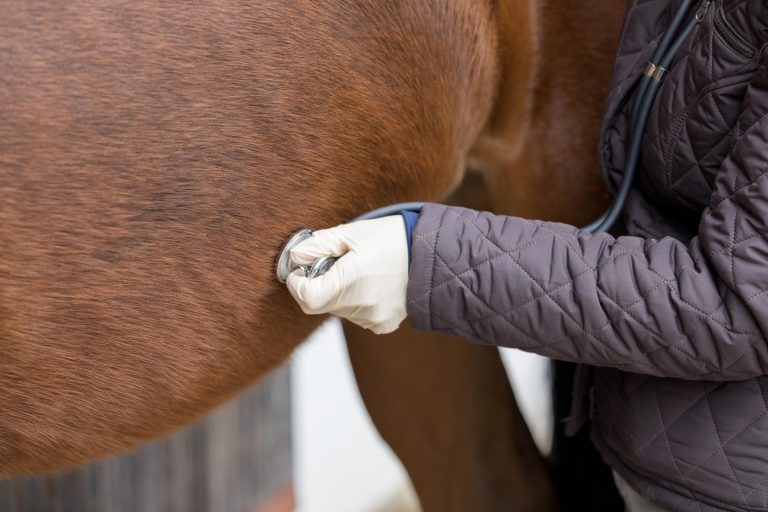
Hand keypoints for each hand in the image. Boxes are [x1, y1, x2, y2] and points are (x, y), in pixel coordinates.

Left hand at [286, 216, 408, 333]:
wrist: (429, 254)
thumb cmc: (391, 239)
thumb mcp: (351, 233)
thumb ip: (318, 245)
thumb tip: (294, 257)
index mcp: (352, 278)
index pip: (308, 298)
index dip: (297, 284)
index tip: (299, 271)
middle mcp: (362, 304)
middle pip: (319, 305)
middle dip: (317, 285)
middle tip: (333, 265)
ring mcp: (373, 318)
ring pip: (337, 310)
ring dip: (337, 294)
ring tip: (358, 273)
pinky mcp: (382, 325)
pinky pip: (355, 316)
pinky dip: (354, 303)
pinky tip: (370, 285)